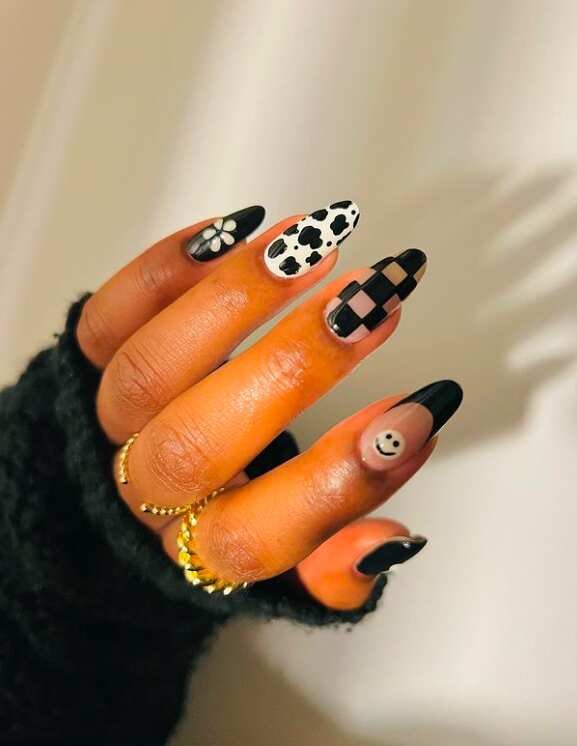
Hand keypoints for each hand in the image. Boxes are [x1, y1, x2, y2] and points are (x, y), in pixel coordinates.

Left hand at [76, 202, 461, 609]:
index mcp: (195, 551)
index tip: (416, 414)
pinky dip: (170, 268)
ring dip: (238, 297)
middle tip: (374, 298)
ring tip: (315, 242)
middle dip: (296, 366)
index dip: (335, 483)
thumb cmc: (210, 517)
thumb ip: (329, 572)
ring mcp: (106, 424)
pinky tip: (240, 229)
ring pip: (150, 368)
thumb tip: (392, 544)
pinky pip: (108, 317)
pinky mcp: (81, 365)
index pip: (253, 536)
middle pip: (196, 444)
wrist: (100, 498)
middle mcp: (143, 492)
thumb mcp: (273, 568)